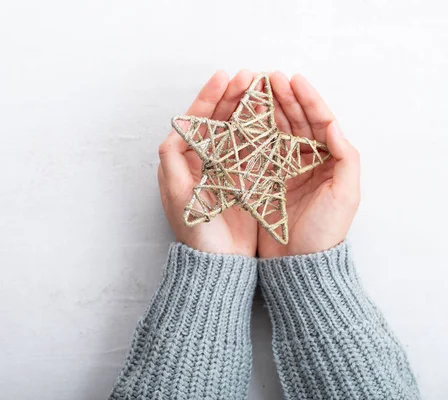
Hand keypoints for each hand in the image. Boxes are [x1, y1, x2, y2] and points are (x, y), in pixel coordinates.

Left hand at [158, 70, 258, 256]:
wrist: (220, 262)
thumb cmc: (197, 233)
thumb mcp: (180, 197)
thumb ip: (173, 163)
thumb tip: (173, 132)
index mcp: (182, 163)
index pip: (195, 122)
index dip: (208, 98)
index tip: (223, 78)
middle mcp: (201, 162)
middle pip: (216, 121)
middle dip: (230, 97)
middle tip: (249, 76)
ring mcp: (223, 169)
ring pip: (234, 130)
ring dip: (246, 108)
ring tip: (260, 88)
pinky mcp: (242, 180)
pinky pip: (250, 148)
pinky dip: (259, 130)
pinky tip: (270, 115)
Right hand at [257, 72, 360, 257]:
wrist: (298, 262)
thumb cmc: (325, 231)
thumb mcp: (346, 194)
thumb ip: (346, 157)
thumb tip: (334, 124)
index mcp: (329, 160)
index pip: (319, 121)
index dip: (307, 99)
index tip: (293, 80)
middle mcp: (307, 161)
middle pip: (296, 121)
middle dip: (284, 98)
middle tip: (269, 77)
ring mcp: (284, 169)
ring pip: (276, 131)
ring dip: (267, 110)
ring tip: (255, 89)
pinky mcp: (264, 180)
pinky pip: (258, 150)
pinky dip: (251, 133)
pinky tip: (243, 118)